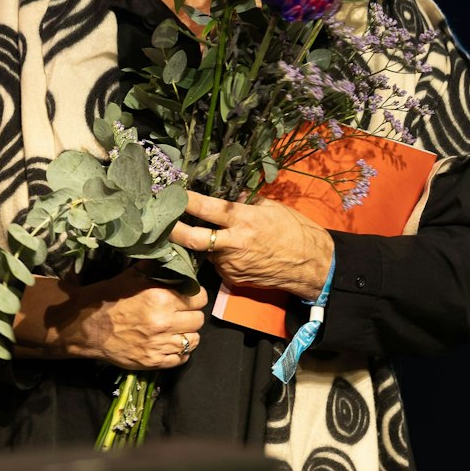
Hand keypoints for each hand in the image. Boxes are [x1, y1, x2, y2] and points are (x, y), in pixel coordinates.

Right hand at [31, 270, 207, 370]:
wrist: (87, 326)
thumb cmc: (111, 297)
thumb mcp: (131, 276)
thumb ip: (155, 267)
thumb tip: (173, 252)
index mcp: (162, 298)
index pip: (199, 298)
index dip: (195, 297)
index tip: (188, 297)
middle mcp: (164, 322)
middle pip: (198, 320)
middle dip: (192, 315)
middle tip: (181, 313)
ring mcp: (160, 345)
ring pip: (193, 340)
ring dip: (188, 334)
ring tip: (177, 330)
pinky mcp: (154, 361)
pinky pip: (182, 358)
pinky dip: (180, 352)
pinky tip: (171, 344)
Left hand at [169, 191, 334, 297]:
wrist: (310, 263)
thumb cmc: (293, 229)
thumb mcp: (269, 207)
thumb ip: (243, 202)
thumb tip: (223, 193)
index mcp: (244, 220)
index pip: (207, 209)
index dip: (186, 201)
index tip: (171, 193)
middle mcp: (234, 243)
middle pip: (193, 238)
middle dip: (173, 230)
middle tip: (159, 222)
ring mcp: (232, 264)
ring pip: (206, 251)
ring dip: (202, 243)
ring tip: (207, 233)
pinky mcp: (233, 278)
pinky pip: (218, 263)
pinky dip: (218, 255)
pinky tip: (229, 250)